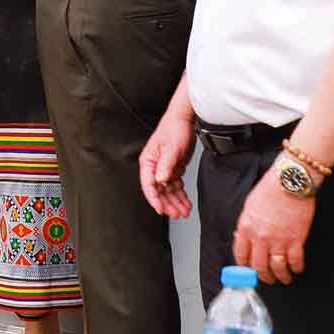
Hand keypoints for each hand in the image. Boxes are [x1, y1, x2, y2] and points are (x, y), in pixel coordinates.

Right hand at [139, 105, 197, 219]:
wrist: (185, 119)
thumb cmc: (174, 128)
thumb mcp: (171, 147)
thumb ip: (166, 165)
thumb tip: (160, 180)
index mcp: (148, 161)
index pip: (149, 184)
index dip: (154, 199)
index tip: (161, 210)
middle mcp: (154, 167)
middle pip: (159, 191)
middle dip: (168, 204)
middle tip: (177, 214)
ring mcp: (164, 168)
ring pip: (168, 190)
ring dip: (176, 202)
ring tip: (184, 212)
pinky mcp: (173, 168)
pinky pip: (176, 186)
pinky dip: (181, 195)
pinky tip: (186, 202)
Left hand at [232, 175, 314, 285]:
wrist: (289, 181)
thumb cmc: (270, 188)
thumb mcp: (249, 206)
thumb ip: (246, 224)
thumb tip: (243, 237)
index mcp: (246, 228)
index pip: (241, 256)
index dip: (244, 267)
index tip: (248, 271)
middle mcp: (260, 237)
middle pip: (259, 267)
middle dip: (263, 277)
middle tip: (268, 279)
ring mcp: (278, 240)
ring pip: (277, 268)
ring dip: (281, 277)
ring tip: (284, 278)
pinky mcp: (296, 240)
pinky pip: (295, 261)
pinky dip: (296, 268)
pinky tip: (297, 268)